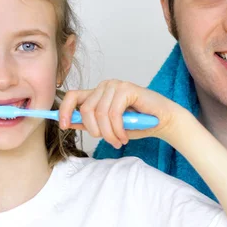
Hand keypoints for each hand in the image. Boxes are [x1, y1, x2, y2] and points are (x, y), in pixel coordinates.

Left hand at [58, 80, 183, 147]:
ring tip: (119, 141)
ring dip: (109, 134)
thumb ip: (89, 123)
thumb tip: (69, 123)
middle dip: (95, 131)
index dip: (64, 111)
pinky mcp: (127, 89)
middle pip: (85, 109)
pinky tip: (124, 136)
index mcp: (98, 93)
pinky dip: (118, 129)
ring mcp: (116, 85)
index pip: (73, 96)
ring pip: (99, 114)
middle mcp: (105, 86)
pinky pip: (113, 114)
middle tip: (108, 141)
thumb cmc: (138, 123)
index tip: (63, 126)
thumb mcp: (108, 126)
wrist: (163, 121)